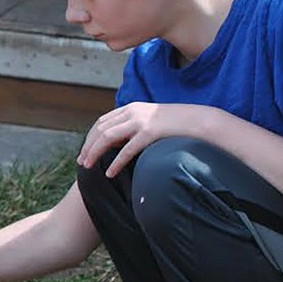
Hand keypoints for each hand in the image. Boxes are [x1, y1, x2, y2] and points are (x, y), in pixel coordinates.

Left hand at [79, 102, 220, 176]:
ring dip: (94, 153)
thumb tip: (116, 143)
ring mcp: (141, 121)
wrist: (201, 121)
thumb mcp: (151, 121)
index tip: (84, 151)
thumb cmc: (176, 125)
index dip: (90, 137)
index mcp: (131, 108)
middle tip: (81, 162)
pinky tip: (109, 173)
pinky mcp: (150, 133)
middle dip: (88, 146)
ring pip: (107, 137)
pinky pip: (127, 150)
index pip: (101, 122)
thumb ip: (133, 127)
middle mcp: (133, 112)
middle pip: (100, 129)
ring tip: (88, 167)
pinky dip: (115, 162)